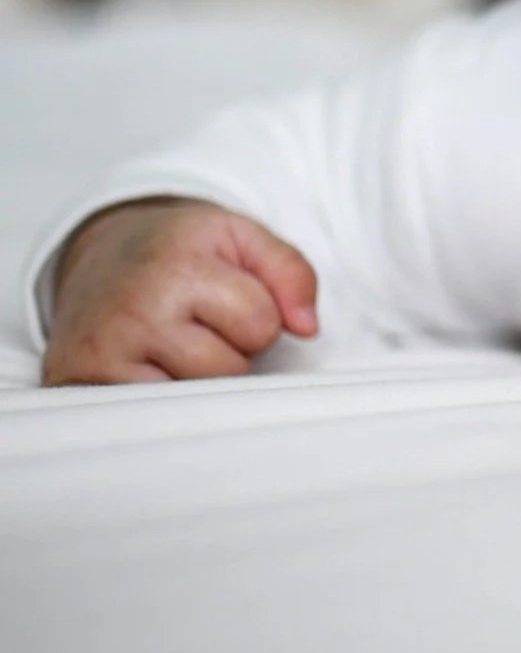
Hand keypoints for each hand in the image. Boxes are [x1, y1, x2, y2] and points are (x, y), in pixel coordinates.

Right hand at [40, 197, 319, 386]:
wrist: (100, 251)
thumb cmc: (180, 249)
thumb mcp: (241, 237)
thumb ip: (291, 273)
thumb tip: (308, 328)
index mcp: (178, 267)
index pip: (261, 324)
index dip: (259, 315)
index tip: (228, 298)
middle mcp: (134, 310)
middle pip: (229, 369)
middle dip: (230, 351)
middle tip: (198, 322)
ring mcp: (102, 351)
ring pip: (195, 399)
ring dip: (198, 377)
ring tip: (175, 340)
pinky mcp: (79, 381)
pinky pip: (152, 415)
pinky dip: (163, 396)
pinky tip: (149, 363)